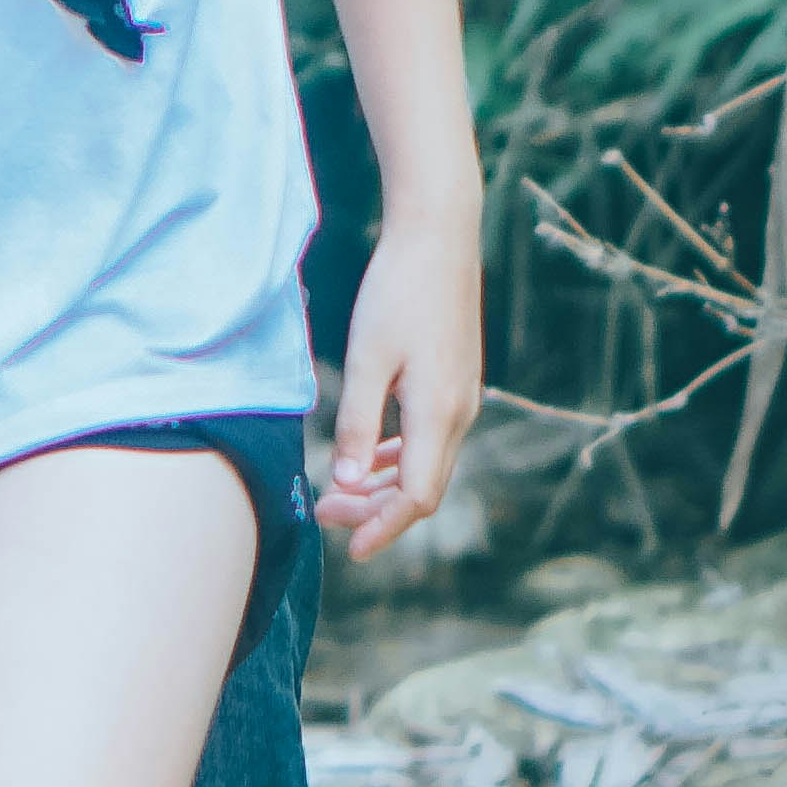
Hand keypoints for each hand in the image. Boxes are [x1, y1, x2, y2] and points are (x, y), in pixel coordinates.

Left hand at [319, 207, 483, 562]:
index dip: (383, 528)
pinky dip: (396, 457)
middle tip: (324, 513)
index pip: (417, 498)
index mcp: (439, 414)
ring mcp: (462, 398)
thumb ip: (356, 423)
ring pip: (425, 466)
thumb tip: (344, 481)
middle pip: (421, 489)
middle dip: (374, 510)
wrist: (439, 238)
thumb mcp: (367, 359)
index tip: (350, 548)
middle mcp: (460, 413)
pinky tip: (365, 455)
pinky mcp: (454, 383)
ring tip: (337, 492)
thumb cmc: (398, 292)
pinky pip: (428, 439)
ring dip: (383, 485)